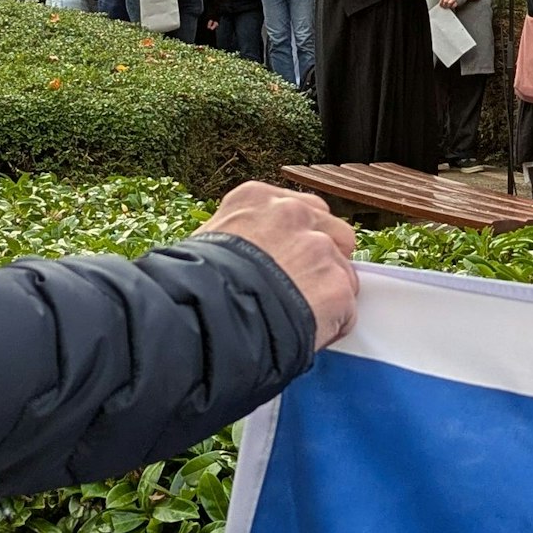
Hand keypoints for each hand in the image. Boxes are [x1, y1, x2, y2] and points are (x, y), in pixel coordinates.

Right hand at [199, 182, 359, 350]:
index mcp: (256, 198)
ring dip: (327, 294)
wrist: (197, 318)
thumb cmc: (185, 288)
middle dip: (323, 260)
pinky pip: (347, 308)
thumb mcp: (204, 244)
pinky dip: (331, 325)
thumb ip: (241, 239)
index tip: (287, 261)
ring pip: (343, 271)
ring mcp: (318, 247)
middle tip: (297, 289)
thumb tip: (249, 254)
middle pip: (333, 232)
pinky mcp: (337, 284)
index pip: (300, 210)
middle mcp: (293, 213)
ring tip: (293, 316)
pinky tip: (303, 334)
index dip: (298, 241)